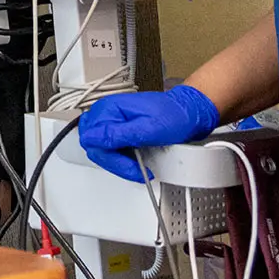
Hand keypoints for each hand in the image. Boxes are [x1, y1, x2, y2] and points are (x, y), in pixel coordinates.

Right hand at [78, 86, 220, 180]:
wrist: (188, 113)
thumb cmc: (174, 117)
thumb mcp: (148, 129)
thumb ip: (117, 134)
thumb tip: (91, 138)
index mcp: (110, 108)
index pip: (92, 140)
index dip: (111, 158)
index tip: (131, 166)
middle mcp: (106, 112)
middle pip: (94, 147)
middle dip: (116, 163)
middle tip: (137, 169)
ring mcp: (111, 120)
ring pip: (100, 150)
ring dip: (118, 162)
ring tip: (138, 165)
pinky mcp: (117, 128)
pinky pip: (109, 149)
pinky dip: (121, 158)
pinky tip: (135, 160)